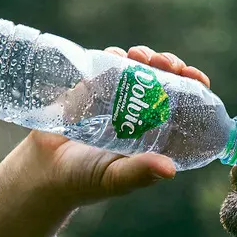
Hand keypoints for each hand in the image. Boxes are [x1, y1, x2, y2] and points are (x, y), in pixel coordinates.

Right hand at [27, 44, 211, 197]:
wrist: (42, 171)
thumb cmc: (84, 181)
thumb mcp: (115, 178)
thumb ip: (139, 174)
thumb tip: (170, 170)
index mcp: (155, 135)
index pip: (185, 107)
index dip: (194, 89)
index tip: (194, 77)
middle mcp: (140, 114)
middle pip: (165, 82)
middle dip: (170, 66)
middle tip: (165, 63)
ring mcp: (116, 99)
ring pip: (140, 69)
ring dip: (145, 57)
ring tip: (140, 56)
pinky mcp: (91, 87)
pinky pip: (108, 64)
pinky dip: (116, 56)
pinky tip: (117, 55)